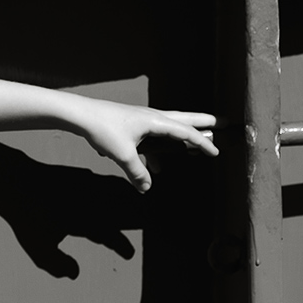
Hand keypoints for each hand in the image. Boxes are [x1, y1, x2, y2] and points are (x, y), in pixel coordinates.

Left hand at [78, 99, 218, 192]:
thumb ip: (137, 172)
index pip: (185, 131)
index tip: (216, 152)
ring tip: (195, 141)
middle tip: (221, 122)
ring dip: (183, 133)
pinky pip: (153, 135)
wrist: (81, 114)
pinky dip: (160, 146)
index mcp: (155, 121)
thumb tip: (147, 188)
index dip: (202, 142)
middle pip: (183, 119)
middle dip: (201, 122)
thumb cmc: (103, 129)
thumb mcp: (122, 154)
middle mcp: (151, 117)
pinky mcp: (131, 123)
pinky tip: (156, 166)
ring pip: (169, 125)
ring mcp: (141, 119)